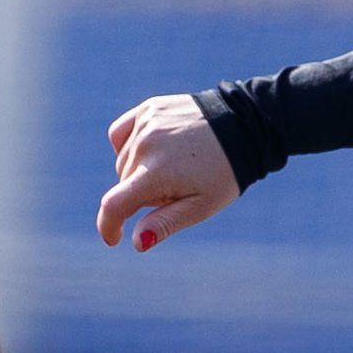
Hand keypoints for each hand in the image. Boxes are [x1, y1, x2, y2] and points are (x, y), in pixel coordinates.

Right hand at [97, 96, 240, 252]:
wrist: (245, 127)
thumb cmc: (224, 173)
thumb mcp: (200, 206)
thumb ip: (165, 223)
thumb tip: (136, 243)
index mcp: (156, 174)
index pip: (114, 205)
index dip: (108, 226)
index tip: (113, 238)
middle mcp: (145, 146)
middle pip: (124, 184)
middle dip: (143, 194)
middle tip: (176, 188)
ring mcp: (145, 124)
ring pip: (124, 161)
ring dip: (139, 171)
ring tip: (173, 167)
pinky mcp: (148, 109)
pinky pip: (121, 134)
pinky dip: (130, 146)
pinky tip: (152, 150)